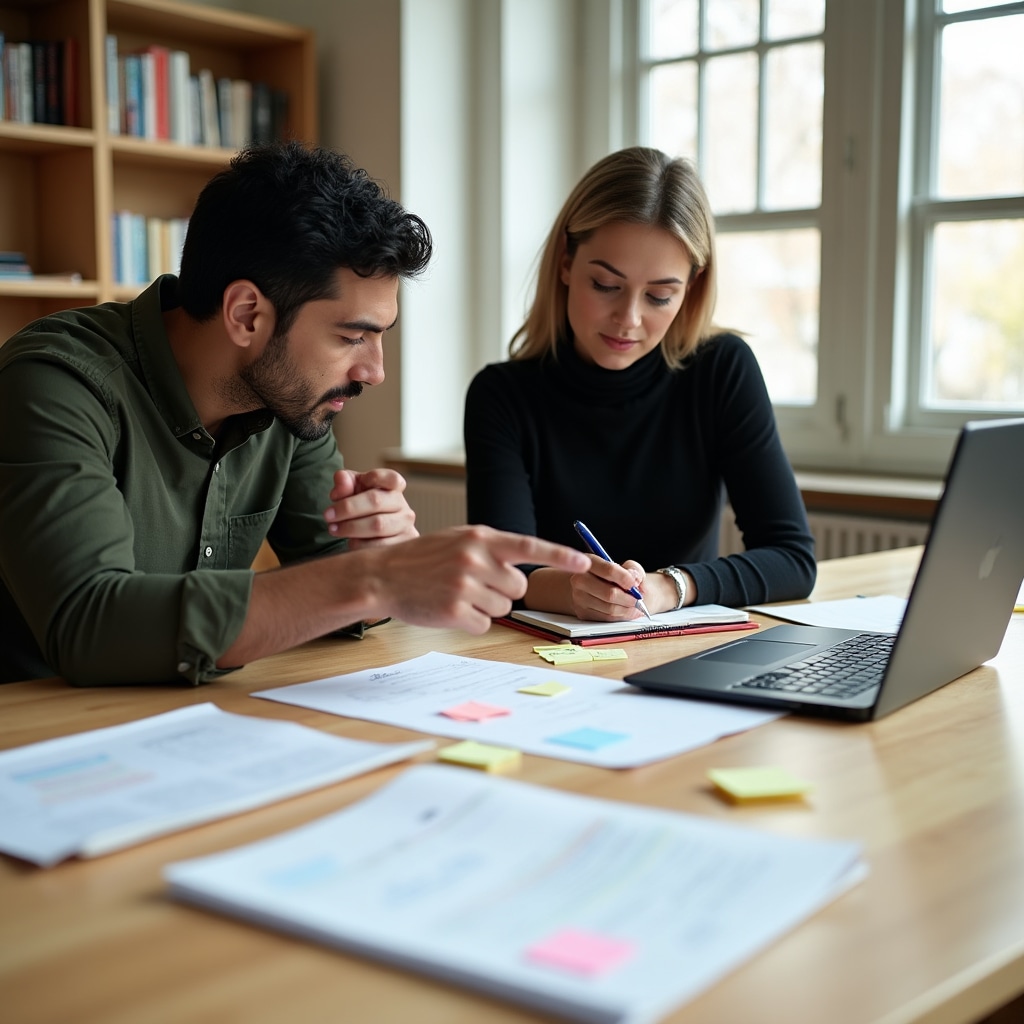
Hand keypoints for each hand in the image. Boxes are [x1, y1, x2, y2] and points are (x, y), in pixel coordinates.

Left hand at [324, 468, 418, 548]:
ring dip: (351, 528)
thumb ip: (345, 482)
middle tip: (328, 516)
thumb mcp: (351, 491)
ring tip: (334, 529)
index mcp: (394, 487)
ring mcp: (405, 526)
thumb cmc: (362, 508)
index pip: (391, 478)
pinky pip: (379, 546)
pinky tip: (351, 542)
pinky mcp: (403, 544)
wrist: (375, 537)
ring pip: (377, 525)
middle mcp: (403, 505)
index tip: (353, 486)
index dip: (372, 479)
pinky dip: (360, 544)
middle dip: (348, 508)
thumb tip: (341, 479)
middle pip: (376, 500)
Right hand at [365, 525, 591, 633]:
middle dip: (503, 590)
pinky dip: (470, 621)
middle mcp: (476, 559)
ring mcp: (466, 585)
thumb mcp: (458, 540)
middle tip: (475, 584)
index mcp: (480, 538)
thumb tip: (522, 569)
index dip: (559, 555)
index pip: (529, 546)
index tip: (585, 563)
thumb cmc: (422, 558)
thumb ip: (490, 548)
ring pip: (503, 608)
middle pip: (519, 587)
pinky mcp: (455, 611)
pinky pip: (484, 624)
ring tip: (456, 593)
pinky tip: (449, 608)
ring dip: (486, 606)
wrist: (382, 575)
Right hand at [566, 555, 648, 620]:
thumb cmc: (614, 576)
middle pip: (610, 593)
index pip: (609, 570)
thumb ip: (633, 568)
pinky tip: (627, 611)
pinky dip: (621, 616)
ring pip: (610, 608)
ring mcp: (579, 598)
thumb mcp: (625, 565)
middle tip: (638, 599)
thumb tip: (635, 580)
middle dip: (629, 598)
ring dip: (627, 609)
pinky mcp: (583, 613)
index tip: (635, 584)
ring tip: (635, 606)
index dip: (626, 578)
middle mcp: (579, 580)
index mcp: (589, 562)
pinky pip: (607, 618)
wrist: (597, 588)